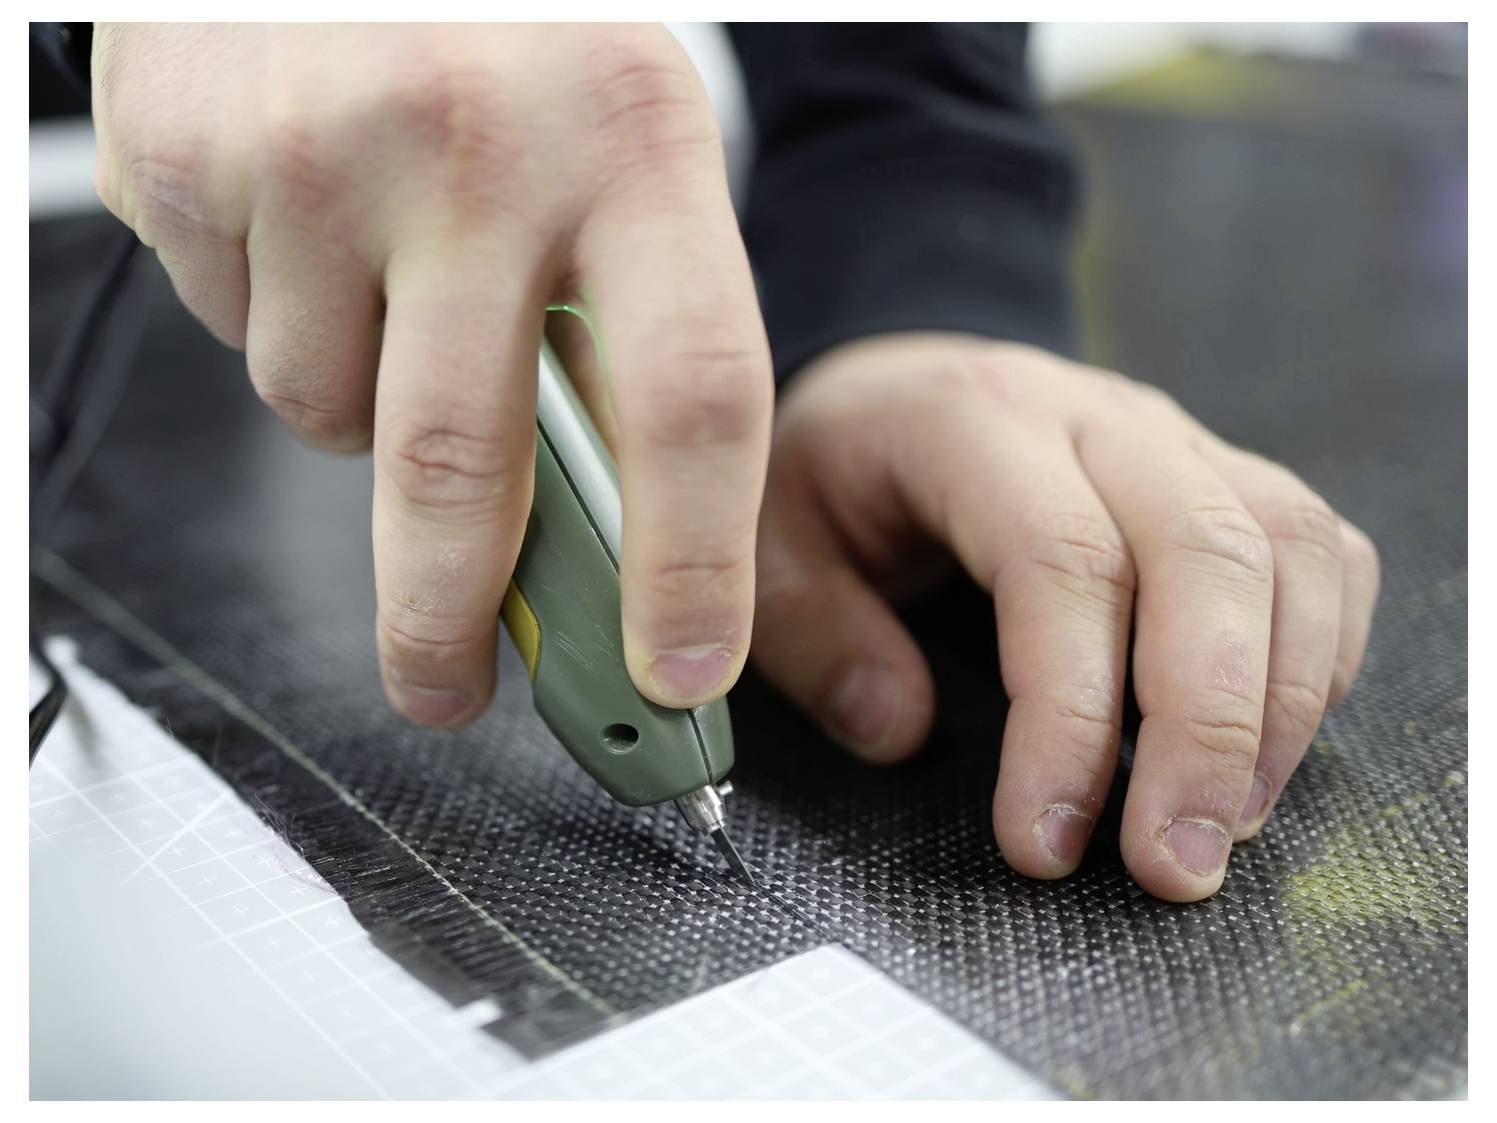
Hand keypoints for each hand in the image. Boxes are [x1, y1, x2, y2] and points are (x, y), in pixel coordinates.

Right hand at [91, 23, 771, 722]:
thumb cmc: (513, 38)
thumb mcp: (624, 149)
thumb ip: (628, 327)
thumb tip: (628, 534)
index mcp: (633, 142)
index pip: (691, 399)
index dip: (692, 563)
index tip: (680, 671)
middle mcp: (476, 144)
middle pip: (460, 469)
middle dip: (445, 619)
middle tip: (447, 682)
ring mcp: (320, 150)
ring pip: (326, 414)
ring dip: (361, 405)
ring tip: (387, 281)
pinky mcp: (191, 158)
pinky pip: (235, 337)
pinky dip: (281, 321)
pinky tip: (311, 223)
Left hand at [752, 334, 1378, 900]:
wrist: (898, 382)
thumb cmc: (834, 472)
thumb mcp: (771, 540)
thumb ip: (813, 634)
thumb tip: (899, 732)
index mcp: (975, 420)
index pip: (1060, 562)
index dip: (1068, 715)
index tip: (1045, 840)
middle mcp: (1099, 416)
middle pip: (1205, 554)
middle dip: (1205, 731)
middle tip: (1173, 868)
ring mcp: (1177, 439)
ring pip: (1287, 547)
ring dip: (1274, 705)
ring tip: (1223, 826)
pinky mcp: (1226, 475)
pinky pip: (1322, 549)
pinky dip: (1317, 652)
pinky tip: (1267, 743)